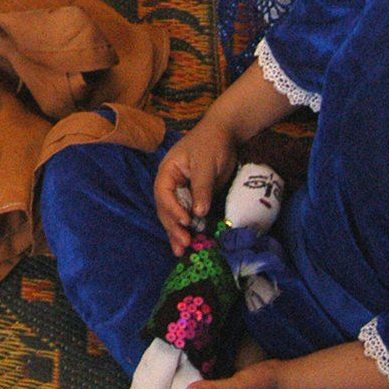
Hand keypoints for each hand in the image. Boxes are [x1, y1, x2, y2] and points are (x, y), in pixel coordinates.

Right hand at [154, 118, 238, 254]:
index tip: (187, 221)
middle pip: (165, 208)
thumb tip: (198, 213)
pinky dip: (188, 229)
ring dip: (177, 232)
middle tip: (183, 245)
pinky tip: (190, 244)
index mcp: (167, 171)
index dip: (172, 209)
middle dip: (173, 227)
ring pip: (174, 215)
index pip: (163, 193)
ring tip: (181, 252)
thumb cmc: (210, 144)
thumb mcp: (205, 164)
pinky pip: (188, 216)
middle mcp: (171, 184)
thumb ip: (201, 188)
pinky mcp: (194, 198)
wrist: (224, 136)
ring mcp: (182, 192)